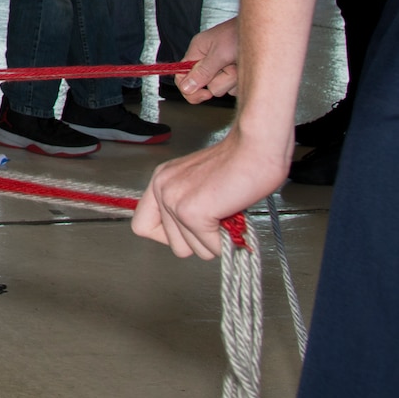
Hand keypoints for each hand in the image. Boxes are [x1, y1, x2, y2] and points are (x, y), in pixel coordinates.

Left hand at [131, 126, 288, 259]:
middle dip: (202, 240)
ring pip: (193, 251)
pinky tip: (232, 217)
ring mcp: (174, 201)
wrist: (256, 147)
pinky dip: (227, 241)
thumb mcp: (199, 182)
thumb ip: (187, 203)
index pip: (142, 227)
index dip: (169, 236)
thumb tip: (192, 235)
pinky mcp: (191, 213)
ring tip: (226, 212)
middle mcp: (162, 189)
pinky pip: (210, 248)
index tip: (192, 230)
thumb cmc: (240, 162)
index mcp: (161, 180)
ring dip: (216, 240)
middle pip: (174, 245)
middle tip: (218, 218)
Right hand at [177, 17, 240, 101]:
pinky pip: (233, 88)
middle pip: (205, 86)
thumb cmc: (240, 34)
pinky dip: (240, 81)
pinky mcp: (233, 73)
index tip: (204, 94)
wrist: (263, 32)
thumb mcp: (219, 53)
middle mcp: (207, 61)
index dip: (189, 89)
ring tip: (238, 64)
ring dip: (232, 79)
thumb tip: (186, 87)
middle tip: (229, 66)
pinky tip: (244, 68)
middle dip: (220, 80)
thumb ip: (202, 72)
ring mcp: (221, 68)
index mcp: (197, 52)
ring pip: (221, 88)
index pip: (182, 76)